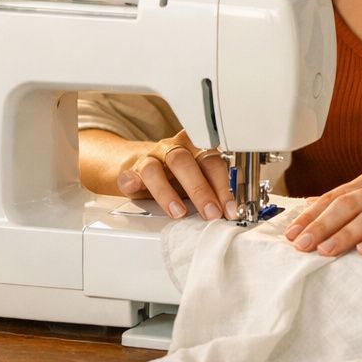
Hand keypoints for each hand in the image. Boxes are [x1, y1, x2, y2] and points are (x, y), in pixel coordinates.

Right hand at [116, 131, 235, 220]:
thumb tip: (233, 212)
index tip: (230, 209)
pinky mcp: (130, 171)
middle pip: (185, 162)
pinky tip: (134, 188)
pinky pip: (129, 174)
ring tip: (178, 213)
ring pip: (155, 169)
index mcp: (195, 148)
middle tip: (211, 213)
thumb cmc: (178, 176)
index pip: (212, 162)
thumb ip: (214, 191)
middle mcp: (173, 149)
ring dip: (166, 193)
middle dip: (200, 190)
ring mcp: (150, 158)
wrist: (145, 167)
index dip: (223, 186)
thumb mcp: (200, 178)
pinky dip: (130, 181)